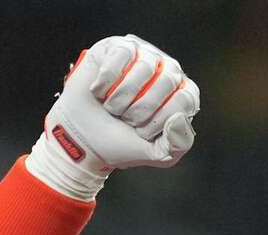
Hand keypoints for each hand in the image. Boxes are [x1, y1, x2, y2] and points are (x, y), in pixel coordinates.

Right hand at [27, 34, 199, 200]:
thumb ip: (178, 144)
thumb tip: (179, 118)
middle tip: (125, 119)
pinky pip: (121, 56)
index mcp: (182, 97)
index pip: (185, 100)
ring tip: (112, 107)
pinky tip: (99, 91)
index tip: (142, 132)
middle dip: (140, 110)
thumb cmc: (121, 143)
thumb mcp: (157, 154)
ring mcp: (145, 56)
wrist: (82, 139)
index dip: (160, 120)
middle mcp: (168, 71)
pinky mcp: (119, 46)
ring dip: (121, 98)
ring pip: (145, 68)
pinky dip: (105, 81)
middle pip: (168, 81)